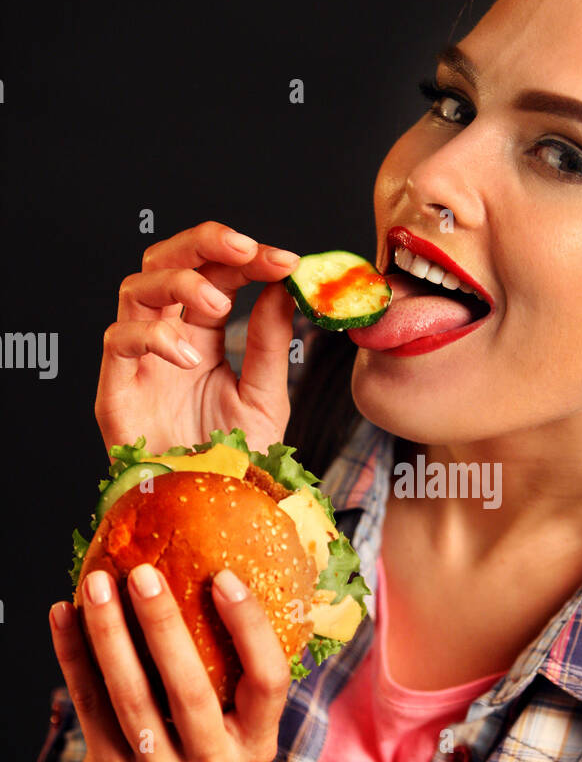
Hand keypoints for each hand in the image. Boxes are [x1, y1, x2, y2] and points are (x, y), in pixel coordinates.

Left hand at [48, 562, 291, 761]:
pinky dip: (73, 659)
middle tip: (144, 574)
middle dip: (164, 627)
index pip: (268, 682)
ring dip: (109, 636)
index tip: (224, 578)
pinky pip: (90, 709)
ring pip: (131, 699)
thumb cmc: (207, 755)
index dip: (249, 629)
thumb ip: (236, 675)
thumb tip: (211, 573)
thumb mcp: (240, 730)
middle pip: (190, 692)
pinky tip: (63, 617)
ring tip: (97, 586)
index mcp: (257, 744)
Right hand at [96, 220, 301, 454]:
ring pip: (137, 288)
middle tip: (247, 249)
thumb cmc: (232, 465)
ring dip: (180, 282)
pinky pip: (117, 339)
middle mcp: (165, 341)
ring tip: (220, 303)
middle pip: (166, 262)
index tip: (285, 260)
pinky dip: (153, 336)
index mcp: (201, 337)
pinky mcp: (116, 391)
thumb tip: (282, 287)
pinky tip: (189, 356)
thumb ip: (268, 345)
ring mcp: (138, 363)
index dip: (245, 258)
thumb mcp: (264, 400)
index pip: (215, 274)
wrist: (211, 518)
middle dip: (204, 243)